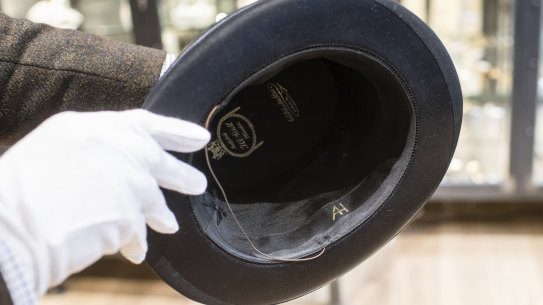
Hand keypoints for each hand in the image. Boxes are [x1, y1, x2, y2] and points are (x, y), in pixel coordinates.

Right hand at [0, 109, 209, 296]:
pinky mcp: (129, 214)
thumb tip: (114, 174)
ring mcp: (123, 179)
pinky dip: (135, 243)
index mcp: (87, 126)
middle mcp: (111, 148)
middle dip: (180, 174)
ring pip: (153, 198)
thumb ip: (91, 156)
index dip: (176, 129)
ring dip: (161, 214)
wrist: (4, 232)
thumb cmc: (15, 198)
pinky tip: (134, 251)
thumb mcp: (51, 156)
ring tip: (171, 224)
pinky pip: (137, 233)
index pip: (143, 122)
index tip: (200, 137)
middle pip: (157, 159)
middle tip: (199, 184)